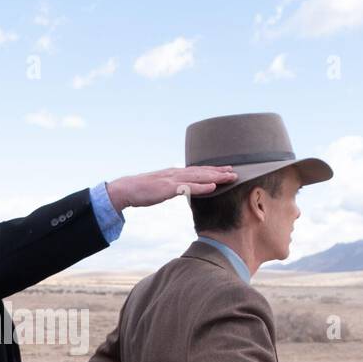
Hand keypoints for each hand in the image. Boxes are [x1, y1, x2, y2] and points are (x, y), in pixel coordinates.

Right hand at [106, 166, 236, 211]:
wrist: (126, 189)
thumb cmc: (142, 190)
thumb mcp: (160, 187)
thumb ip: (172, 187)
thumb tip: (181, 189)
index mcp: (175, 173)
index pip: (197, 171)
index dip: (213, 171)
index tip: (226, 170)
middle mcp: (176, 173)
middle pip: (202, 172)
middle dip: (219, 172)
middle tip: (235, 172)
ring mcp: (173, 180)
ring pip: (199, 177)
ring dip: (216, 177)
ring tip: (230, 177)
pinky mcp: (168, 188)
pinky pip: (188, 187)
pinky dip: (201, 187)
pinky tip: (212, 187)